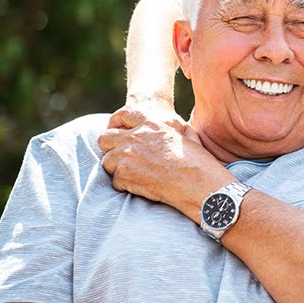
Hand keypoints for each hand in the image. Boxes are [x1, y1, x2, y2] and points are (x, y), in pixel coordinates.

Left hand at [98, 107, 233, 217]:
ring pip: (107, 161)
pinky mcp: (125, 175)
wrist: (198, 183)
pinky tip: (140, 188)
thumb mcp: (187, 135)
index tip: (116, 131)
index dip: (116, 123)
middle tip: (120, 158)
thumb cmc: (198, 161)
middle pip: (104, 138)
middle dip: (110, 148)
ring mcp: (127, 155)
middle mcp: (135, 137)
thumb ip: (171, 129)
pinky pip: (114, 181)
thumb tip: (171, 126)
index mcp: (151, 123)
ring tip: (134, 177)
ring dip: (116, 169)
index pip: (123, 114)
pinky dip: (124, 186)